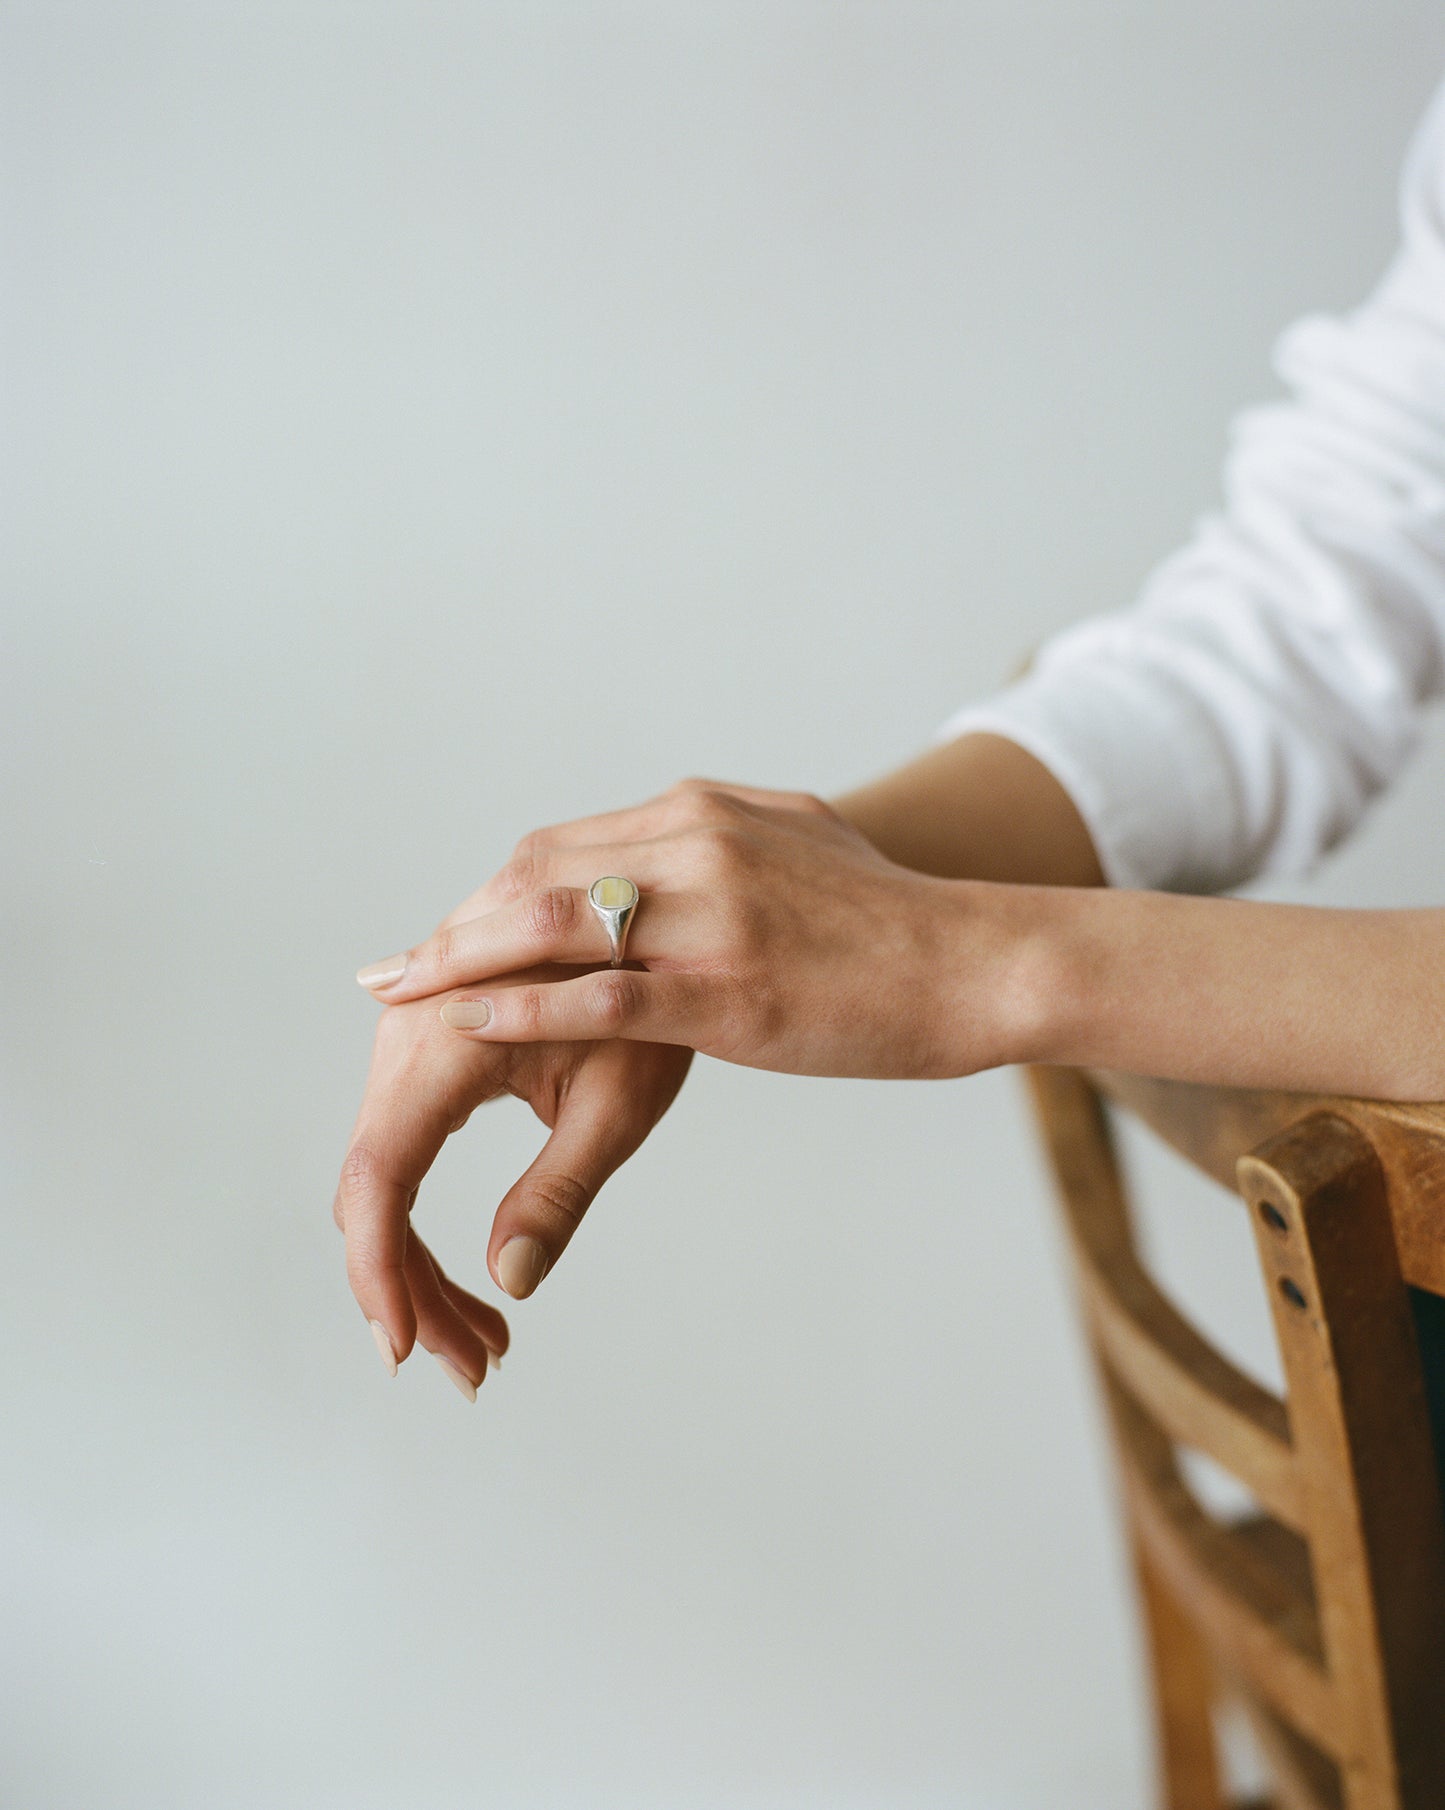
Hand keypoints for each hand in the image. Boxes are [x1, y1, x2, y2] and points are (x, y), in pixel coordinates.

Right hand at [335, 966, 690, 1390]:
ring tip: (483, 1341)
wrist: (649, 918)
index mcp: (450, 1038)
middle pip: (377, 1188)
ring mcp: (408, 1034)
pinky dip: (423, 1218)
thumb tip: (512, 1280)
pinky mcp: (423, 1045)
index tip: (405, 1348)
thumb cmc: (649, 1001)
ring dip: (418, 1262)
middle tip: (475, 1365)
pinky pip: (401, 1145)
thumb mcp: (619, 1102)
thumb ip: (559, 1190)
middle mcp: (408, 1030)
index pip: (382, 1176)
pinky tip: (471, 1279)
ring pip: (385, 1173)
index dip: (381, 1269)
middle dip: (412, 1288)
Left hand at [357, 779, 1033, 1082]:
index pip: (562, 848)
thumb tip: (682, 846)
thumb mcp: (805, 845)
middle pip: (535, 876)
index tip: (438, 934)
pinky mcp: (733, 988)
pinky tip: (472, 1025)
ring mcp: (713, 914)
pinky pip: (605, 994)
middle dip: (452, 928)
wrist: (979, 960)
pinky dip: (528, 1007)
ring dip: (461, 962)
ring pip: (552, 925)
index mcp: (706, 814)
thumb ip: (731, 843)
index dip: (486, 896)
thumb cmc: (896, 918)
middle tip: (387, 973)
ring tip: (399, 1000)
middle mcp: (697, 844)